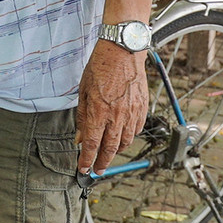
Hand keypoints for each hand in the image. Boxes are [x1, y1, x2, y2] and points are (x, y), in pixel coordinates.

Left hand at [76, 39, 149, 174]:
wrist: (122, 52)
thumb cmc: (99, 67)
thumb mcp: (83, 91)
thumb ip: (82, 116)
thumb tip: (80, 136)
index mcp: (98, 112)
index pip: (92, 144)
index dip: (86, 160)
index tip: (83, 169)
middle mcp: (116, 116)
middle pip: (110, 149)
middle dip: (102, 163)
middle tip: (97, 170)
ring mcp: (132, 114)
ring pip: (125, 142)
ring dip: (116, 151)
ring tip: (108, 154)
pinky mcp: (142, 109)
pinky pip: (136, 130)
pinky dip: (128, 137)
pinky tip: (122, 137)